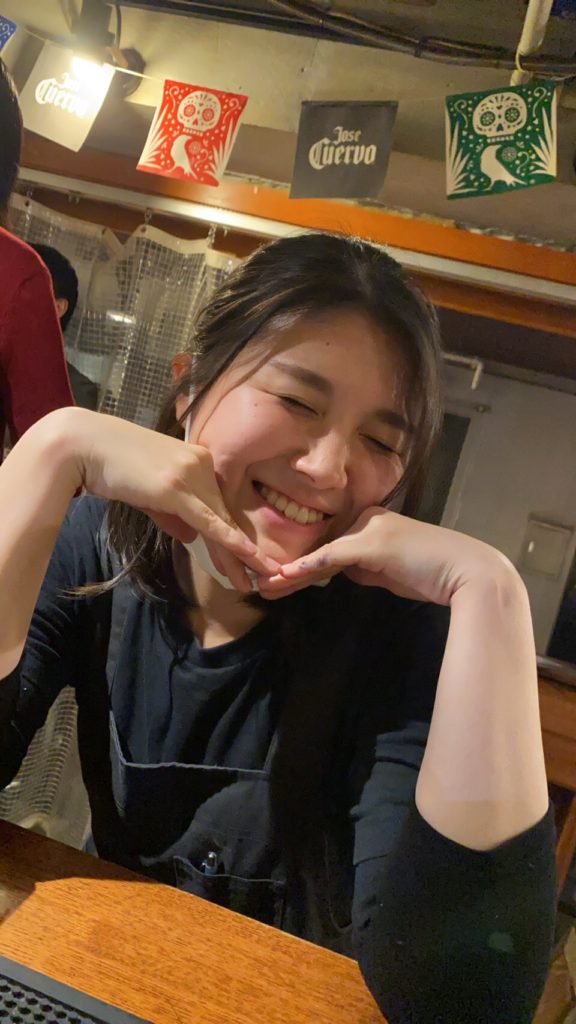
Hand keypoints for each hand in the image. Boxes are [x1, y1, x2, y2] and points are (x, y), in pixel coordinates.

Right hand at [71, 409, 279, 590]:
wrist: (84, 446)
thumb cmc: (112, 466)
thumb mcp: (149, 494)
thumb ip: (173, 515)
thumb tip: (192, 538)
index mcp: (199, 460)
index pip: (219, 504)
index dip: (233, 534)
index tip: (247, 559)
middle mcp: (201, 464)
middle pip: (225, 514)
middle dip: (242, 551)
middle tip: (262, 576)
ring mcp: (190, 474)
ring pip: (221, 521)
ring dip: (238, 555)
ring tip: (256, 579)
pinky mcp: (176, 487)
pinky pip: (209, 519)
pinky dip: (229, 539)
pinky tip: (246, 555)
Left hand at [259, 507, 513, 602]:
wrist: (465, 573)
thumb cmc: (433, 574)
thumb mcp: (390, 571)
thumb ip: (364, 567)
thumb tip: (340, 572)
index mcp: (371, 522)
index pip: (328, 546)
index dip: (302, 565)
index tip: (278, 581)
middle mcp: (366, 518)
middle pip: (319, 546)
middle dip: (288, 569)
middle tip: (260, 585)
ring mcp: (368, 528)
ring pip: (320, 552)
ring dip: (289, 572)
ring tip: (263, 587)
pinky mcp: (371, 542)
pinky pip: (332, 557)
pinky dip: (307, 568)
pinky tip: (285, 576)